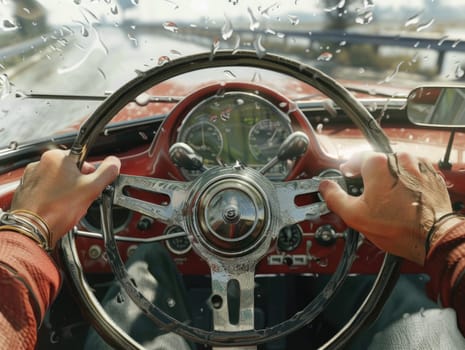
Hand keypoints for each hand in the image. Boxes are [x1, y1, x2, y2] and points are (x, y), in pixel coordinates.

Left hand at [11, 149, 120, 247]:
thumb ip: (107, 172)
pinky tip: (56, 209)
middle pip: (68, 170)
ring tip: (66, 206)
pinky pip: (43, 192)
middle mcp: (39, 164)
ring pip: (56, 182)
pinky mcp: (24, 191)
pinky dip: (50, 199)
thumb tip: (114, 163)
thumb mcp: (92, 188)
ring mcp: (30, 178)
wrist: (32, 229)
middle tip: (80, 197)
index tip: (90, 185)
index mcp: (56, 157)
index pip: (82, 158)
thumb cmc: (57, 209)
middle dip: (77, 184)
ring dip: (64, 191)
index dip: (91, 174)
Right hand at [319, 152, 451, 264]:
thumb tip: (326, 187)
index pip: (354, 159)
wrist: (433, 238)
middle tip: (366, 195)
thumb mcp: (354, 215)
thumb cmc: (399, 227)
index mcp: (378, 163)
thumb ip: (334, 197)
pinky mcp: (431, 175)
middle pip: (376, 162)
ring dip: (388, 179)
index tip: (346, 178)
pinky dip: (405, 183)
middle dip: (368, 177)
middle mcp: (399, 158)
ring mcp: (418, 165)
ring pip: (394, 167)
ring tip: (386, 200)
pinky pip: (411, 173)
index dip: (347, 170)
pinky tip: (402, 199)